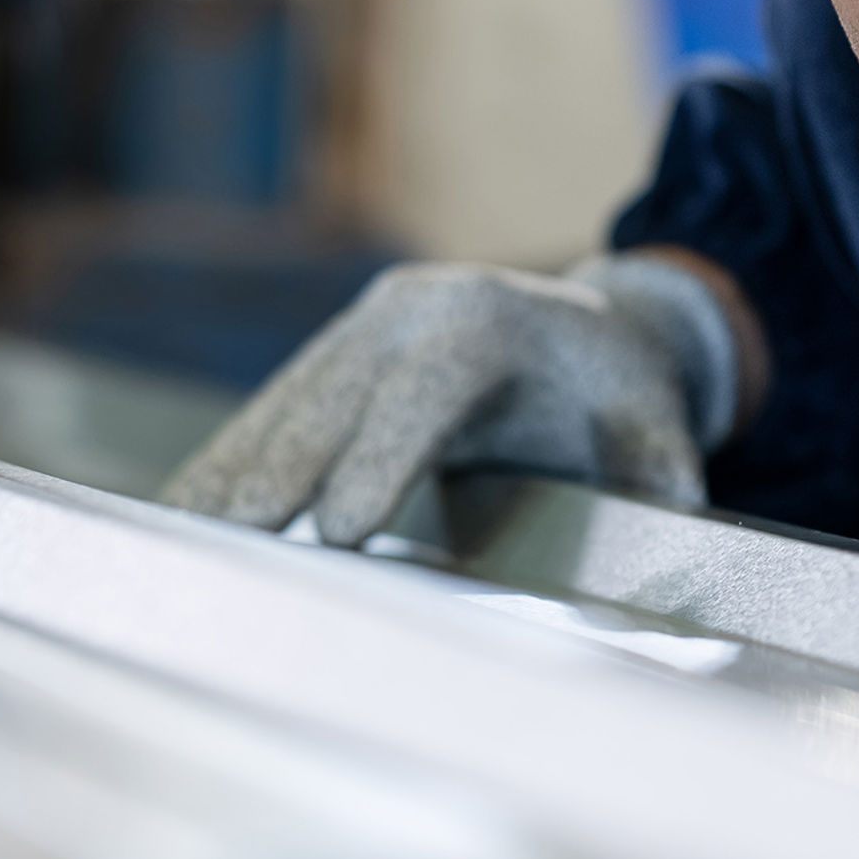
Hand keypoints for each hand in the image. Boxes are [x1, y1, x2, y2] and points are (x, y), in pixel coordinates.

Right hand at [159, 253, 742, 545]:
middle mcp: (407, 311)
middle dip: (280, 475)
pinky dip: (227, 469)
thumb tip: (678, 526)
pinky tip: (183, 521)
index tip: (343, 526)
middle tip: (231, 547)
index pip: (427, 392)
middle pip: (333, 399)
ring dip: (231, 478)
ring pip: (284, 408)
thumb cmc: (621, 389)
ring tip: (180, 548)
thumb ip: (666, 471)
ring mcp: (358, 330)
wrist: (590, 329)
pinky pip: (269, 417)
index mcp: (487, 321)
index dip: (383, 457)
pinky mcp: (329, 359)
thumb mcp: (659, 422)